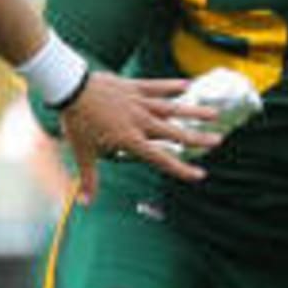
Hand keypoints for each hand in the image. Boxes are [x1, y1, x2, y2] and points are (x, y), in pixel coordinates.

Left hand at [60, 71, 222, 203]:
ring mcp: (139, 102)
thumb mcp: (83, 153)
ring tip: (214, 114)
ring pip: (172, 108)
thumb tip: (85, 203)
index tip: (199, 174)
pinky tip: (189, 84)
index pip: (160, 158)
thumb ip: (89, 179)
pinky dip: (173, 85)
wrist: (70, 89)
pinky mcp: (134, 87)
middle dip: (197, 137)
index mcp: (130, 140)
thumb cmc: (77, 123)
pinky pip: (157, 86)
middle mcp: (140, 121)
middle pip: (174, 132)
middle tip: (217, 140)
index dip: (180, 168)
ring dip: (193, 111)